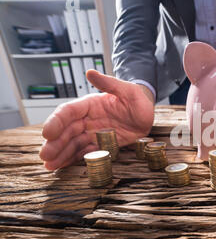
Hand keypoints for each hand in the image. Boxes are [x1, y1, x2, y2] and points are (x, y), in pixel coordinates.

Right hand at [39, 70, 154, 169]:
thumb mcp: (128, 90)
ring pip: (72, 143)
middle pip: (66, 130)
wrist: (146, 114)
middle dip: (55, 143)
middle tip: (45, 155)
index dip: (56, 121)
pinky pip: (84, 152)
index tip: (48, 133)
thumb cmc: (137, 99)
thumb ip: (109, 83)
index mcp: (90, 104)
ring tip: (49, 165)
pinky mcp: (100, 144)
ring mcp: (92, 132)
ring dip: (60, 154)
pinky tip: (62, 166)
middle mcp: (87, 119)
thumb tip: (90, 72)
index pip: (68, 111)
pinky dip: (73, 159)